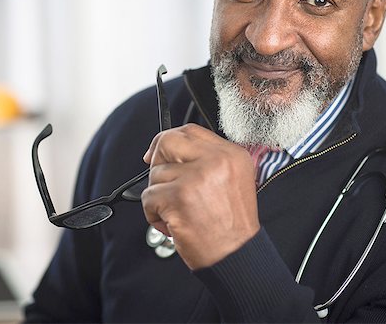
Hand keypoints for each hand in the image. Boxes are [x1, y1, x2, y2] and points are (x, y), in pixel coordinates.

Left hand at [141, 123, 259, 269]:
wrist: (237, 255)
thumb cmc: (232, 223)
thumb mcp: (233, 178)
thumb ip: (206, 159)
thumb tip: (165, 149)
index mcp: (231, 154)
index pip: (190, 130)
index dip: (168, 139)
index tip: (157, 152)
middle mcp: (216, 161)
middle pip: (168, 141)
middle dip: (157, 160)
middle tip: (163, 181)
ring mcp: (197, 177)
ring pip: (155, 173)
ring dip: (159, 195)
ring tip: (178, 210)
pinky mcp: (179, 197)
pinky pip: (148, 196)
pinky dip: (153, 213)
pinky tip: (171, 221)